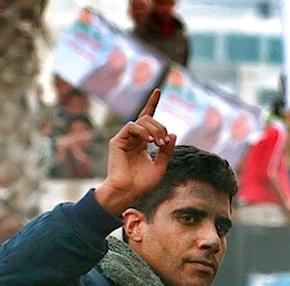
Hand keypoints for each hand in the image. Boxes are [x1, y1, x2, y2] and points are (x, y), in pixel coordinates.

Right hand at [95, 89, 175, 215]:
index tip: (158, 90)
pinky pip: (132, 126)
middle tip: (164, 142)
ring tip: (158, 143)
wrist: (128, 192)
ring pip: (142, 120)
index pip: (147, 118)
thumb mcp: (161, 166)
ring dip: (154, 129)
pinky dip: (143, 131)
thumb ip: (167, 150)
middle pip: (149, 119)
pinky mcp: (117, 141)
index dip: (152, 103)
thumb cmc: (142, 183)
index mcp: (142, 142)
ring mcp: (124, 138)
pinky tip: (149, 141)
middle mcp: (133, 138)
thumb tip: (173, 134)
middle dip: (160, 127)